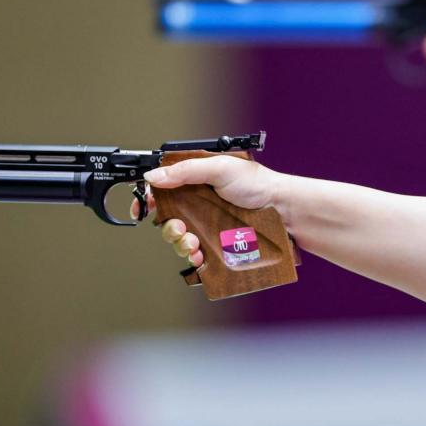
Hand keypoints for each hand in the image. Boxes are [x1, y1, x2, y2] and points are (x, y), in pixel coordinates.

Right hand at [133, 155, 284, 267]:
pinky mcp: (216, 244)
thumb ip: (185, 171)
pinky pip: (194, 255)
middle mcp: (198, 203)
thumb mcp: (219, 168)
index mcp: (195, 180)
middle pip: (166, 217)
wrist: (283, 210)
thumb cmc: (257, 184)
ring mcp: (206, 225)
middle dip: (167, 225)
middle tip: (179, 227)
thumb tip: (153, 176)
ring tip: (191, 241)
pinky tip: (198, 255)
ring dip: (179, 242)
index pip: (162, 189)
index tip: (143, 208)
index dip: (148, 199)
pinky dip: (191, 257)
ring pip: (178, 238)